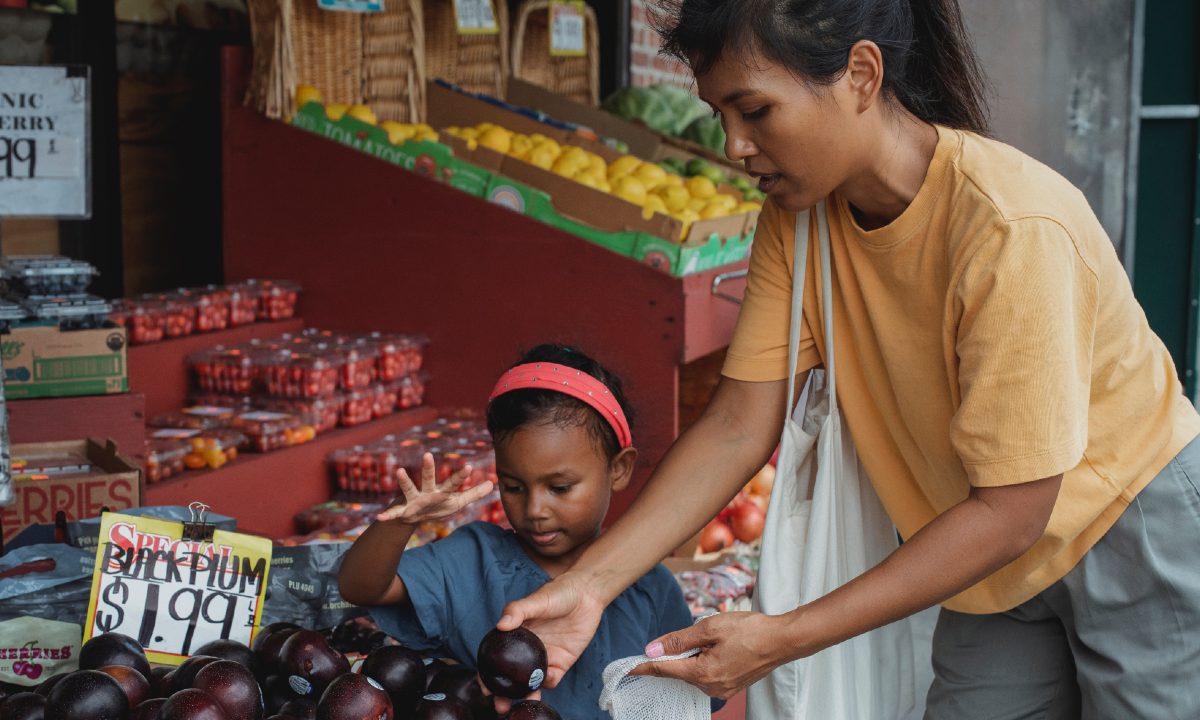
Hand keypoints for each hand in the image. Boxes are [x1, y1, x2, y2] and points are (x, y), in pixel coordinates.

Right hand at [375, 453, 493, 523]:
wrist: (414, 517)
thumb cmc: (438, 506)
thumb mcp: (457, 502)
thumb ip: (474, 493)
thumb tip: (492, 483)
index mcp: (442, 491)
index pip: (453, 483)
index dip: (460, 476)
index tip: (469, 468)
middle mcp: (427, 492)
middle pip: (429, 478)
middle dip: (429, 468)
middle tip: (428, 455)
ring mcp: (414, 500)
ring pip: (409, 489)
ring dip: (404, 481)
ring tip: (400, 471)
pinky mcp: (404, 511)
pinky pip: (395, 514)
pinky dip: (387, 515)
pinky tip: (380, 518)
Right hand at [490, 571, 607, 713]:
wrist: (587, 594)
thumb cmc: (558, 593)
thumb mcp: (537, 600)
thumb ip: (518, 610)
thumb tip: (501, 624)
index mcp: (515, 636)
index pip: (497, 659)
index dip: (488, 675)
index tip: (485, 688)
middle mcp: (526, 650)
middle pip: (512, 677)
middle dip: (505, 694)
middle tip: (500, 705)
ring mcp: (544, 657)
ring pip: (531, 682)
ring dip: (526, 694)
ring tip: (525, 702)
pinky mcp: (562, 662)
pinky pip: (552, 678)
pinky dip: (548, 681)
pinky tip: (548, 676)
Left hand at [630, 612, 791, 699]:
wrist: (782, 640)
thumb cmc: (749, 630)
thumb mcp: (710, 628)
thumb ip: (679, 640)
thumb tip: (652, 649)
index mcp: (702, 673)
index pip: (663, 670)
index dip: (643, 666)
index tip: (627, 667)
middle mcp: (710, 688)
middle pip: (678, 671)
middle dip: (677, 653)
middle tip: (694, 634)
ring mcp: (721, 690)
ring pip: (693, 672)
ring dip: (694, 656)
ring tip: (716, 639)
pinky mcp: (730, 687)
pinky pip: (706, 675)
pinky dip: (704, 662)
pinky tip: (719, 647)